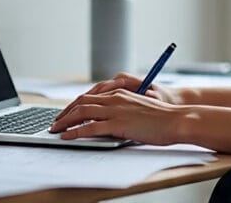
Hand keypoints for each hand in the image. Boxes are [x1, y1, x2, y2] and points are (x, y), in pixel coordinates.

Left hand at [48, 88, 185, 144]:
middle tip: (55, 123)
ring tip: (55, 130)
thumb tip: (108, 120)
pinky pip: (91, 127)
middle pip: (82, 102)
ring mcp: (116, 110)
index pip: (89, 96)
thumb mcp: (139, 109)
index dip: (74, 105)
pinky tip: (68, 137)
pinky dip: (76, 132)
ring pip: (82, 113)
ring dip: (65, 121)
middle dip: (65, 112)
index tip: (65, 114)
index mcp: (120, 94)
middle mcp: (116, 99)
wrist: (176, 120)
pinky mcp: (119, 123)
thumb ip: (123, 110)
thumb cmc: (162, 118)